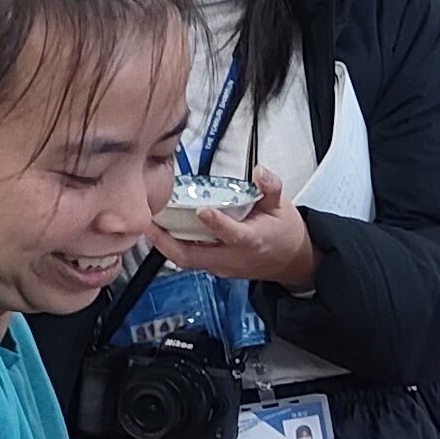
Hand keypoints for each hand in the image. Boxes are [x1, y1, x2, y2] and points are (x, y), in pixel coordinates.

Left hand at [157, 165, 318, 289]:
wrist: (291, 262)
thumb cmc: (284, 234)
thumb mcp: (282, 207)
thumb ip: (270, 188)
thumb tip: (260, 172)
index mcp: (252, 241)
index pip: (232, 234)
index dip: (216, 223)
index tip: (201, 209)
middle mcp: (233, 257)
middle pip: (192, 257)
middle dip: (166, 242)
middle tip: (148, 222)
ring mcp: (221, 265)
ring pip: (186, 260)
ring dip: (164, 244)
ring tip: (148, 224)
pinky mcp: (215, 267)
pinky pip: (189, 258)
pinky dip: (173, 246)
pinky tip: (162, 230)